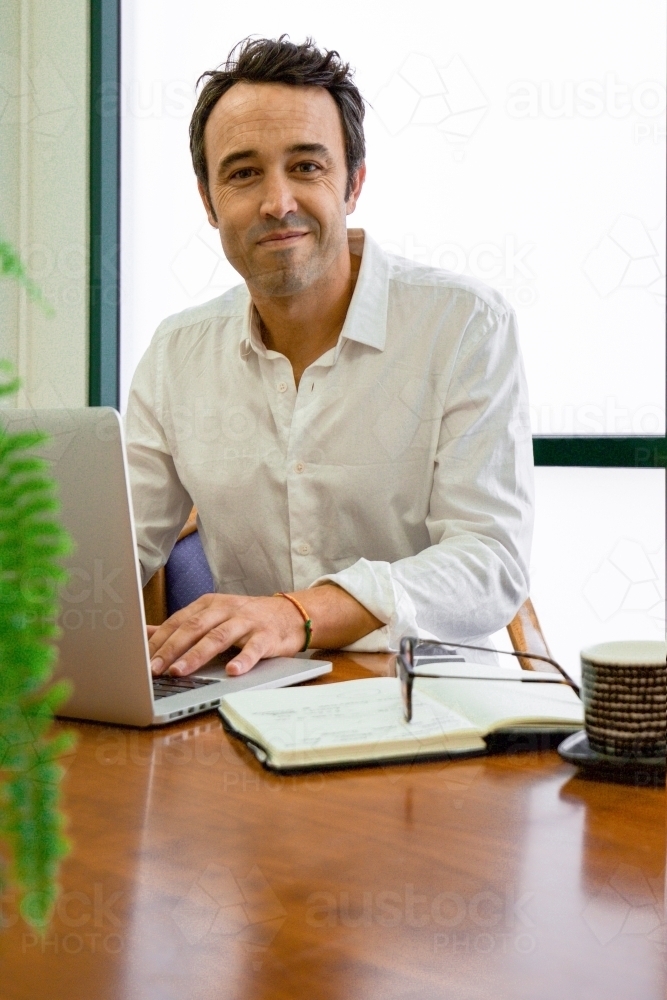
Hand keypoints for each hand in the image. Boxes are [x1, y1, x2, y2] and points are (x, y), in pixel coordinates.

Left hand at [147, 593, 306, 676]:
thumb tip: (146, 633)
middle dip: (171, 649)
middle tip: (154, 669)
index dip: (159, 640)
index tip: (140, 659)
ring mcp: (247, 622)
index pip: (178, 621)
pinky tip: (233, 672)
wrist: (291, 614)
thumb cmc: (247, 619)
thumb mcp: (212, 616)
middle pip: (194, 627)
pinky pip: (254, 648)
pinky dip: (243, 660)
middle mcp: (226, 609)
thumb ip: (182, 625)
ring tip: (181, 671)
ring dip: (197, 655)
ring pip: (218, 637)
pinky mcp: (267, 636)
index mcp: (209, 604)